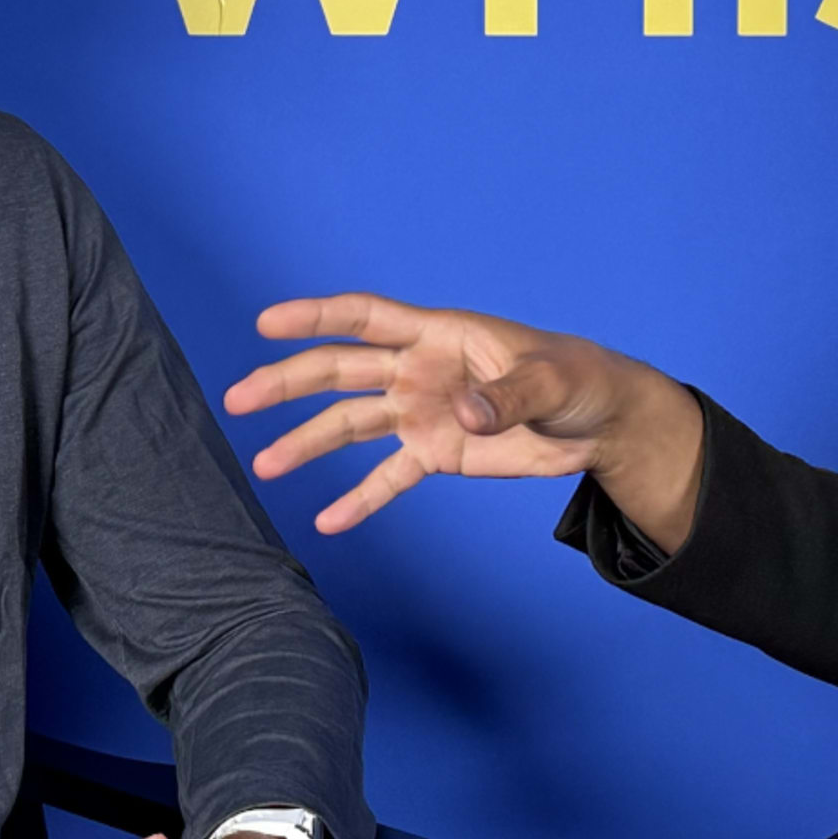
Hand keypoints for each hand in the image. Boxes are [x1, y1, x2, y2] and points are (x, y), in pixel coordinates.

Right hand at [226, 291, 704, 547]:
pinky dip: (359, 500)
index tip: (266, 321)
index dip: (317, 316)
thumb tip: (458, 415)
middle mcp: (418, 370)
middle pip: (340, 372)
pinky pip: (388, 479)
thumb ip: (505, 396)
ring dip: (306, 444)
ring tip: (263, 466)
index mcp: (440, 334)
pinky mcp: (435, 454)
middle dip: (287, 383)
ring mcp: (422, 413)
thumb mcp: (551, 383)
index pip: (367, 318)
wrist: (599, 422)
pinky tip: (327, 522)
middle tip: (238, 399)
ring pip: (350, 425)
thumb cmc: (577, 380)